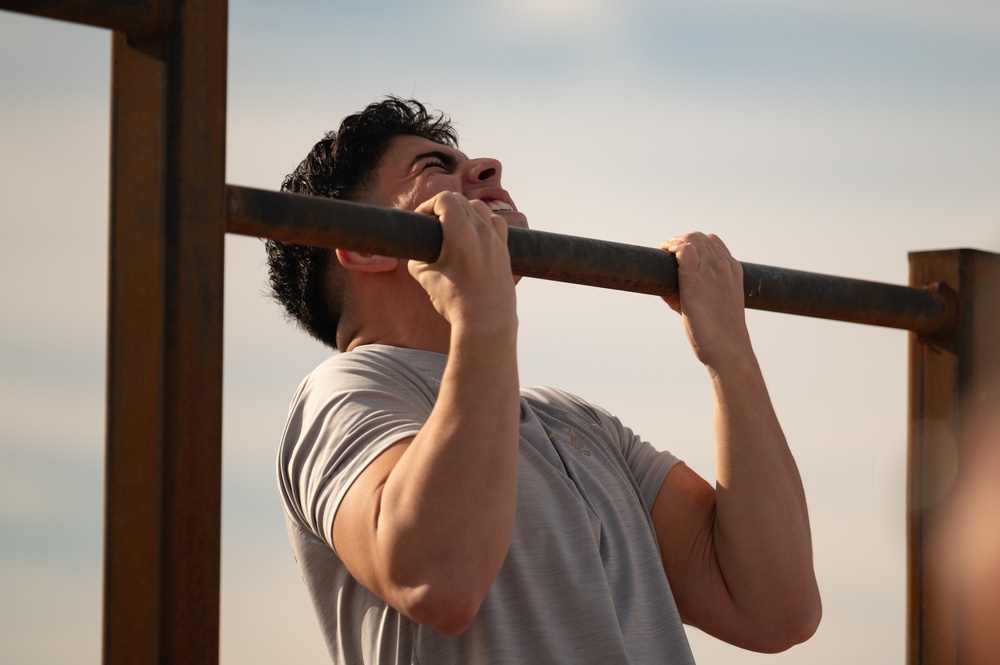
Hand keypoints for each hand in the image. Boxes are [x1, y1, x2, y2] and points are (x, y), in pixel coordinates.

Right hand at [408, 191, 516, 334]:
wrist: (486, 321)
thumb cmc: (454, 301)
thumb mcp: (424, 276)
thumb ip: (418, 256)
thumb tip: (418, 250)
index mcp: (461, 231)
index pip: (445, 199)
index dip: (428, 205)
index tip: (422, 219)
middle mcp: (482, 230)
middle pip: (462, 201)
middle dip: (444, 207)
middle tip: (433, 224)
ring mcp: (497, 239)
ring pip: (480, 208)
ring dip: (465, 211)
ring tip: (454, 228)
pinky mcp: (505, 250)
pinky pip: (496, 223)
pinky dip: (484, 222)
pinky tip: (476, 236)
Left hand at [660, 233, 749, 368]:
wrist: (727, 346)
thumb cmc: (719, 331)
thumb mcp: (713, 304)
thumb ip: (690, 292)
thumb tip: (663, 289)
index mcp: (732, 269)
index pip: (712, 242)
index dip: (693, 244)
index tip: (680, 254)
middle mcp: (723, 265)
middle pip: (698, 237)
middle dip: (679, 241)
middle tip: (667, 254)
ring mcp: (711, 269)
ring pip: (690, 239)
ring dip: (673, 244)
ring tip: (664, 254)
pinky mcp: (695, 278)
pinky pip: (683, 249)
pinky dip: (671, 247)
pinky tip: (663, 254)